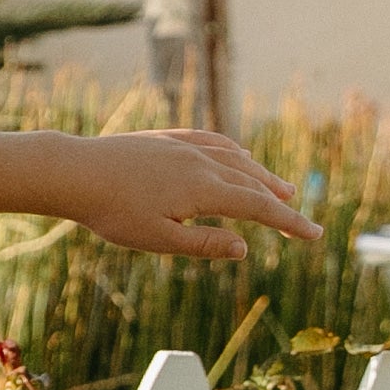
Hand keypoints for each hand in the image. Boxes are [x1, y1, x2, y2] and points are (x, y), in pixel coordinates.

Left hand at [61, 129, 313, 262]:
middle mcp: (202, 162)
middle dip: (281, 203)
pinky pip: (213, 141)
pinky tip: (239, 154)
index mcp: (204, 190)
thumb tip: (244, 249)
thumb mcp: (158, 239)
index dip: (290, 223)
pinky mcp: (167, 140)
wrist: (74, 172)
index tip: (315, 235)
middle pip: (253, 183)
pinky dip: (234, 151)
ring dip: (262, 175)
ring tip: (281, 189)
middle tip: (302, 222)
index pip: (259, 209)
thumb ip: (203, 244)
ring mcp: (185, 147)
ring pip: (236, 159)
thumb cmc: (112, 212)